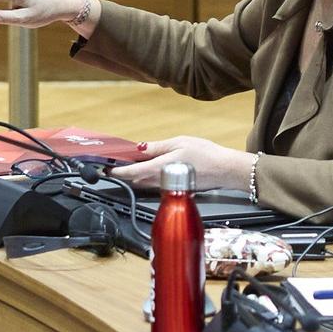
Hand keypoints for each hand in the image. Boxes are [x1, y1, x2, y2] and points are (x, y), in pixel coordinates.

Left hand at [111, 136, 251, 190]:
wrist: (225, 170)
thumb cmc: (206, 155)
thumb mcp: (179, 143)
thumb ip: (156, 147)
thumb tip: (139, 148)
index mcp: (160, 168)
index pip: (131, 173)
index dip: (117, 170)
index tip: (107, 167)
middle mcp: (161, 181)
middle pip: (135, 178)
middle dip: (125, 170)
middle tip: (118, 160)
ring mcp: (168, 187)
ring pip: (144, 182)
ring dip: (136, 173)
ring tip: (133, 161)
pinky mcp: (174, 188)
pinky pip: (155, 183)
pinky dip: (148, 175)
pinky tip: (152, 166)